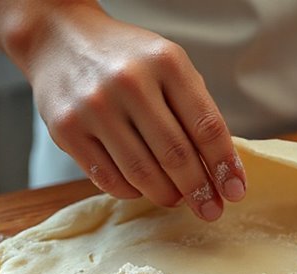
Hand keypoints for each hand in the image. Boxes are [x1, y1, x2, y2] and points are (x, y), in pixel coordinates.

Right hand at [22, 4, 245, 220]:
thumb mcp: (168, 66)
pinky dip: (131, 191)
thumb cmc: (126, 59)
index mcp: (166, 63)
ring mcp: (94, 107)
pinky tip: (142, 189)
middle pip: (176, 155)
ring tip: (177, 200)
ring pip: (142, 173)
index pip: (206, 126)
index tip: (235, 191)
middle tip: (211, 210)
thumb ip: (193, 108)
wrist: (60, 41)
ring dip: (167, 195)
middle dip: (199, 190)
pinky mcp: (66, 129)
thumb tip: (219, 167)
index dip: (224, 165)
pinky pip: (108, 178)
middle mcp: (130, 83)